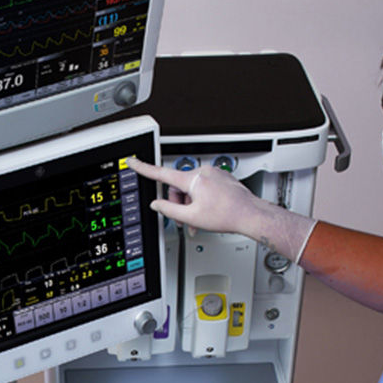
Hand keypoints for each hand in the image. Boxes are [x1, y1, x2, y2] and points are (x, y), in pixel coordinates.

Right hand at [126, 157, 261, 235]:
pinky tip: (208, 212)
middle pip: (179, 186)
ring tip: (199, 221)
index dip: (144, 168)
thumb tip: (157, 205)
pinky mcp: (222, 178)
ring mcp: (213, 173)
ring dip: (191, 204)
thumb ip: (169, 210)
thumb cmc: (227, 215)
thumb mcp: (191, 217)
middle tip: (185, 220)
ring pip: (192, 188)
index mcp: (192, 179)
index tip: (133, 161)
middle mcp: (203, 172)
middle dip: (179, 203)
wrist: (249, 214)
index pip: (161, 173)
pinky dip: (202, 199)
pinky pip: (205, 186)